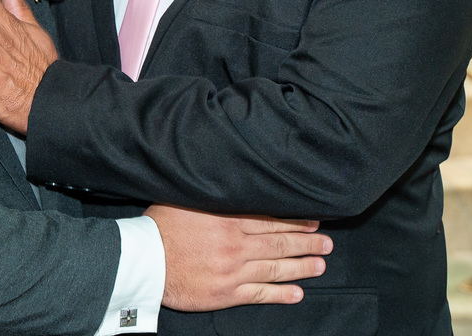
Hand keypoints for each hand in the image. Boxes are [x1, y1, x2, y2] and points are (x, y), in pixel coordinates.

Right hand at [145, 205, 331, 309]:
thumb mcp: (186, 198)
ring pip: (276, 268)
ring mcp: (234, 271)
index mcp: (229, 220)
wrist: (145, 263)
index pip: (271, 220)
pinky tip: (297, 293)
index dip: (296, 221)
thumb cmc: (161, 226)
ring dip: (301, 266)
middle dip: (307, 242)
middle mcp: (237, 245)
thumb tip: (229, 178)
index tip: (314, 221)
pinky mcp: (227, 293)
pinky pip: (261, 294)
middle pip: (280, 243)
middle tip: (326, 242)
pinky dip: (281, 293)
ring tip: (320, 264)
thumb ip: (212, 193)